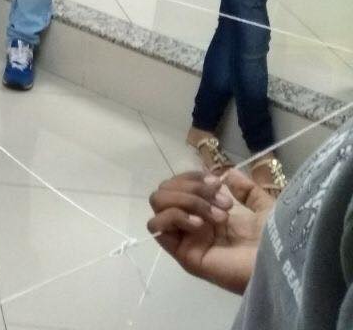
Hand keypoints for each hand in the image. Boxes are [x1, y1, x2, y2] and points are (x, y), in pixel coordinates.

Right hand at [147, 169, 272, 294]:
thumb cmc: (278, 240)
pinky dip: (175, 217)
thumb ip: (246, 190)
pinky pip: (157, 227)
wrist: (282, 264)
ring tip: (215, 216)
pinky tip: (200, 224)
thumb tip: (228, 174)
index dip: (193, 177)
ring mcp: (186, 239)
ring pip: (158, 204)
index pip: (179, 185)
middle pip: (164, 191)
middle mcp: (192, 225)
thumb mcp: (264, 207)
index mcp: (207, 215)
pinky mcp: (184, 253)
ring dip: (185, 201)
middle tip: (221, 202)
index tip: (218, 182)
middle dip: (191, 187)